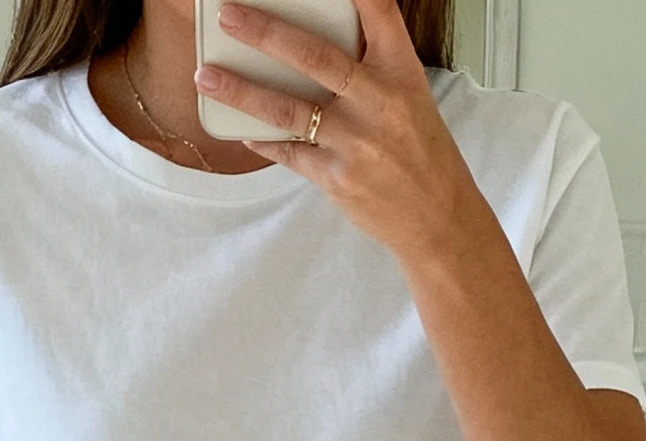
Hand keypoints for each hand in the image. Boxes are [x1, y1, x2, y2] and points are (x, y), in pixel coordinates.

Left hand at [196, 0, 472, 265]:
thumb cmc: (420, 151)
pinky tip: (242, 129)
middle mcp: (378, 100)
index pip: (376, 11)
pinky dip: (263, 140)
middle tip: (229, 15)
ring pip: (287, 109)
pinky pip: (289, 152)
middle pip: (313, 56)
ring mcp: (355, 141)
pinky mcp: (337, 177)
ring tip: (207, 77)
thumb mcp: (408, 94)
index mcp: (400, 70)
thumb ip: (369, 65)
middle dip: (265, 33)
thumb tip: (314, 44)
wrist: (438, 216)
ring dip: (241, 91)